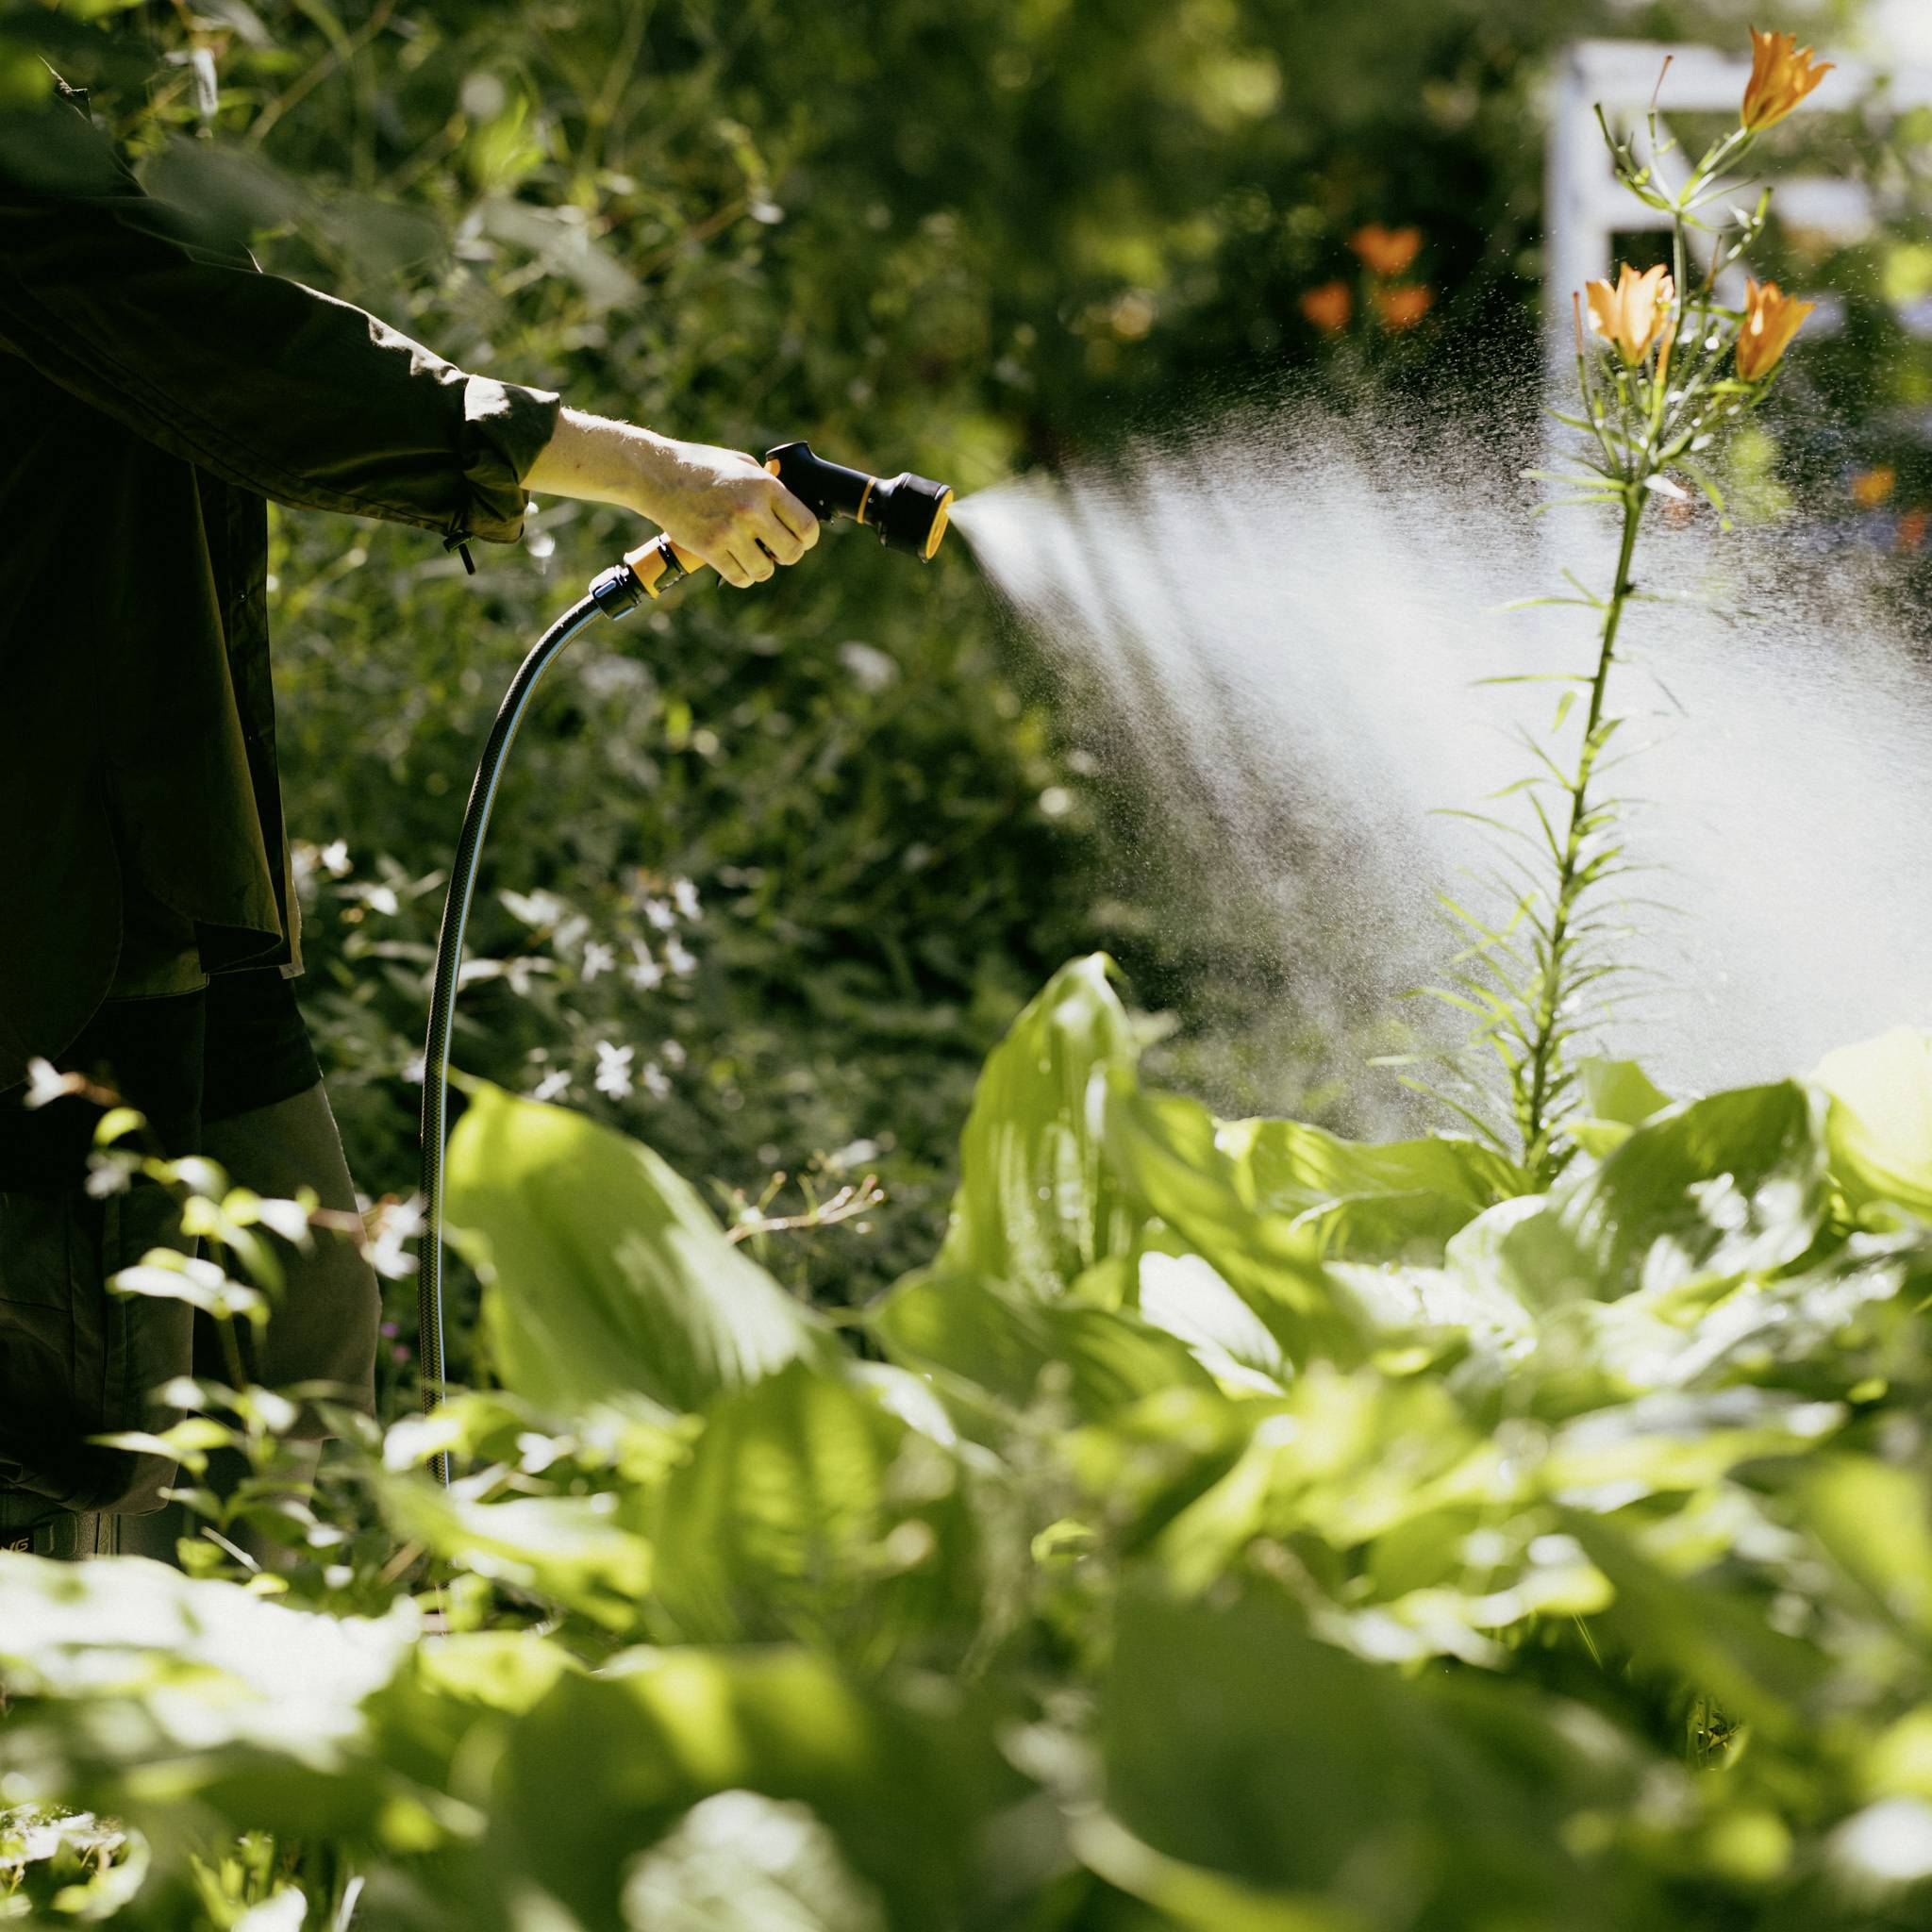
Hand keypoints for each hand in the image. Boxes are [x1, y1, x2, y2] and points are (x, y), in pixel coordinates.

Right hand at [522, 408, 818, 589]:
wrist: (658, 474)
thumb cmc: (701, 465)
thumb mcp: (741, 463)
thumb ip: (768, 483)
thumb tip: (791, 503)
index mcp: (765, 486)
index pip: (807, 526)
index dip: (807, 538)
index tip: (799, 539)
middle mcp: (750, 510)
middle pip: (792, 553)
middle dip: (786, 555)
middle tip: (774, 550)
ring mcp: (729, 531)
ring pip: (765, 570)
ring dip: (761, 567)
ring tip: (750, 555)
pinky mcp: (709, 549)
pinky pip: (740, 578)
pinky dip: (742, 576)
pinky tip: (735, 563)